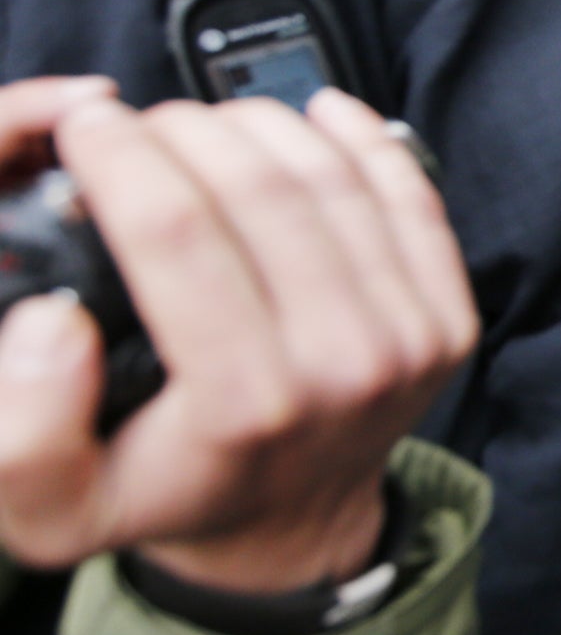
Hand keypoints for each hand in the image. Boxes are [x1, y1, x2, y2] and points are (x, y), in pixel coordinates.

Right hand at [0, 88, 476, 593]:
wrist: (291, 523)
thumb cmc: (172, 493)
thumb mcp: (58, 506)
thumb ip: (26, 434)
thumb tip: (56, 322)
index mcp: (243, 404)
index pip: (176, 232)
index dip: (122, 157)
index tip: (89, 127)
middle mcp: (341, 367)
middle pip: (257, 189)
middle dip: (182, 131)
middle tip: (140, 125)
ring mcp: (405, 339)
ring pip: (331, 178)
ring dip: (260, 123)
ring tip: (204, 124)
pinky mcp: (445, 317)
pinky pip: (409, 195)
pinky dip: (362, 137)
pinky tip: (315, 112)